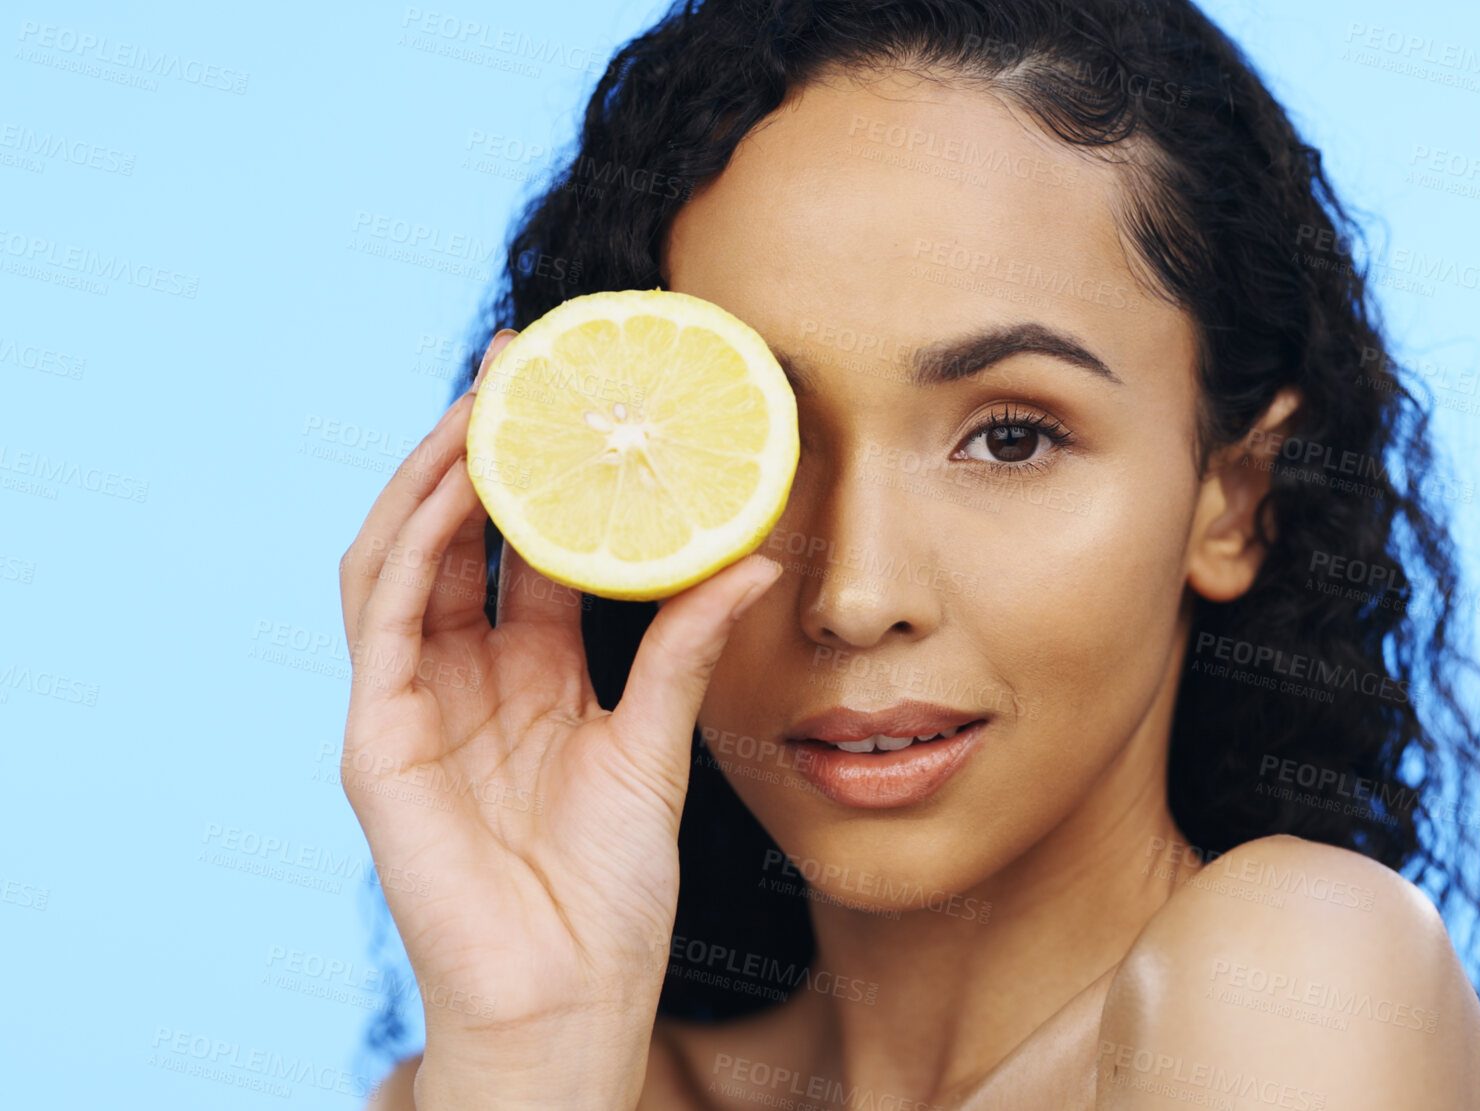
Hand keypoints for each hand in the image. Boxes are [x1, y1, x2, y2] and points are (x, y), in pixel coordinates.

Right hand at [336, 330, 782, 1106]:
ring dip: (436, 475)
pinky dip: (412, 549)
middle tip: (523, 363)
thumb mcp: (659, 745)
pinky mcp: (375, 744)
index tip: (578, 394)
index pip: (522, 550)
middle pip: (456, 535)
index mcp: (527, 679)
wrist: (572, 999)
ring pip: (402, 559)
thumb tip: (757, 559)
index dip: (544, 473)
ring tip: (484, 402)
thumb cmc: (610, 894)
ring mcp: (410, 707)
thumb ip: (688, 650)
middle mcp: (462, 680)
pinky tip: (454, 492)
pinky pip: (382, 624)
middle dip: (481, 445)